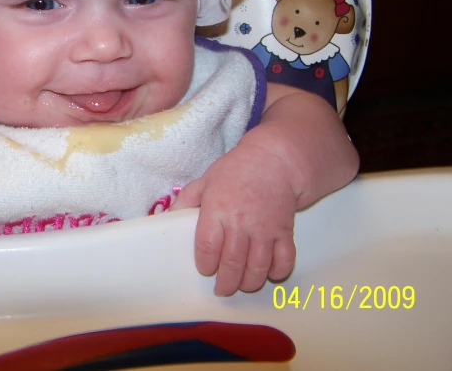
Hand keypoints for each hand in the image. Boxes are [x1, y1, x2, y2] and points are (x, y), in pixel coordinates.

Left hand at [171, 148, 296, 295]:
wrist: (274, 161)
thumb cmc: (236, 171)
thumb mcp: (205, 181)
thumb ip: (185, 201)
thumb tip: (167, 218)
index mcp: (217, 209)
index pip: (207, 246)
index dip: (205, 264)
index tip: (205, 269)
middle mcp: (241, 222)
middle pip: (232, 263)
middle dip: (226, 282)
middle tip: (222, 289)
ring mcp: (265, 229)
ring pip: (257, 267)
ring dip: (249, 282)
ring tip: (242, 284)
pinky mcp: (285, 231)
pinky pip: (284, 260)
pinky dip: (277, 272)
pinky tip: (268, 273)